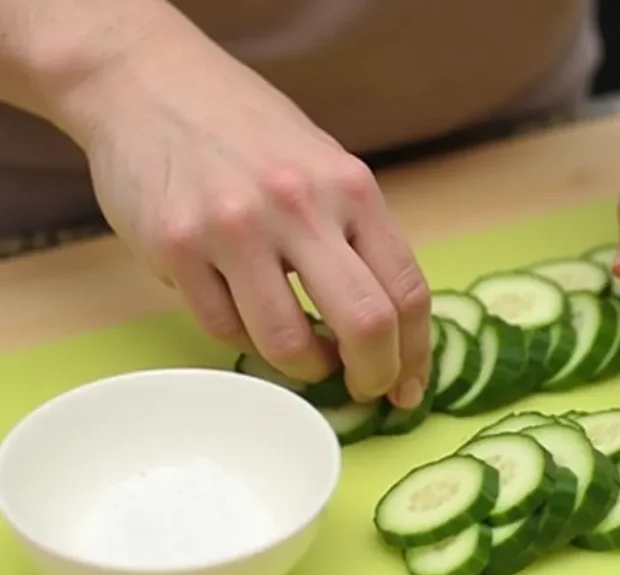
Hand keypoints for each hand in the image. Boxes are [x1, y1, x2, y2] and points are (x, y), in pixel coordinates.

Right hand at [73, 37, 431, 408]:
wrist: (147, 83)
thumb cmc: (248, 131)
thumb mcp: (326, 165)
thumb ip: (358, 234)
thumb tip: (391, 325)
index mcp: (351, 187)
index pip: (406, 291)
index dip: (415, 354)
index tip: (409, 384)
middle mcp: (300, 206)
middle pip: (364, 324)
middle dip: (374, 376)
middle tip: (365, 390)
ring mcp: (234, 228)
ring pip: (287, 342)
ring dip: (306, 369)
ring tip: (307, 359)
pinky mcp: (176, 247)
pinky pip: (223, 329)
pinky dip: (246, 341)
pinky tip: (252, 322)